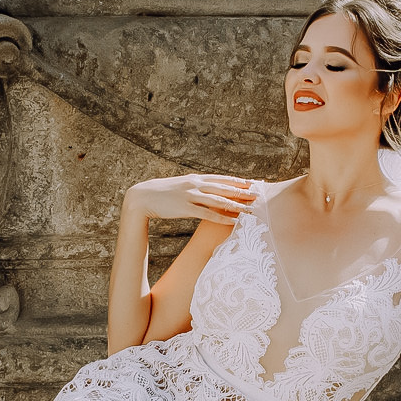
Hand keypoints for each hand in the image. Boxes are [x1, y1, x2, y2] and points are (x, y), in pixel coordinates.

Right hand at [125, 175, 255, 224]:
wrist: (142, 196)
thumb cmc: (162, 193)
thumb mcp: (180, 185)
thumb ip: (194, 187)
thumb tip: (206, 190)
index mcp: (195, 178)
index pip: (222, 179)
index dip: (238, 181)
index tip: (253, 183)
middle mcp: (195, 184)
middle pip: (224, 187)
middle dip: (243, 191)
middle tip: (259, 194)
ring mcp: (191, 195)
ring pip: (219, 200)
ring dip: (236, 205)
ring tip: (251, 209)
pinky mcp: (186, 208)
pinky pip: (208, 213)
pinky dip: (222, 217)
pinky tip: (233, 221)